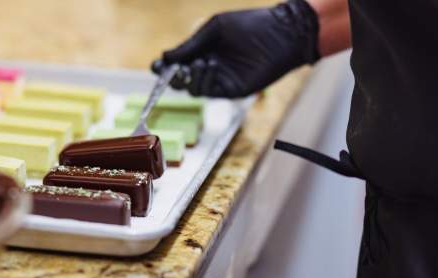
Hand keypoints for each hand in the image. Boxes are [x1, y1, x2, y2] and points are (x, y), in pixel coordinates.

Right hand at [153, 0, 320, 97]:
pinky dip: (204, 80)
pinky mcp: (231, 90)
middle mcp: (209, 68)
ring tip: (200, 62)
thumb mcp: (214, 29)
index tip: (158, 65)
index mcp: (203, 51)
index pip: (178, 64)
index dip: (164, 67)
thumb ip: (190, 45)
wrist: (280, 33)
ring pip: (192, 89)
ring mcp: (219, 81)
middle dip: (173, 77)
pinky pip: (209, 92)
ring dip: (190, 78)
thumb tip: (165, 57)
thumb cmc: (249, 25)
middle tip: (173, 69)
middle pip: (181, 81)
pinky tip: (210, 65)